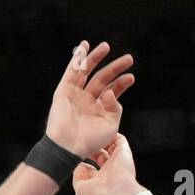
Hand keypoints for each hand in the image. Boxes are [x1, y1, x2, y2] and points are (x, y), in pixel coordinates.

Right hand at [45, 40, 134, 158]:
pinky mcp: (63, 92)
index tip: (131, 77)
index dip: (122, 83)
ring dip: (95, 58)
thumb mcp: (111, 126)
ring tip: (107, 47)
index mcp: (98, 109)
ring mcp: (74, 95)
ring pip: (86, 72)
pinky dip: (77, 59)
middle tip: (129, 59)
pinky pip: (71, 72)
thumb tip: (111, 91)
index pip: (112, 90)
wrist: (68, 147)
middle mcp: (86, 100)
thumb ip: (115, 107)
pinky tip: (84, 47)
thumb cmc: (89, 142)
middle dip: (115, 68)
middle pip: (102, 79)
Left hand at [72, 133, 144, 194]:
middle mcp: (108, 169)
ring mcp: (116, 160)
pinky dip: (110, 134)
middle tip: (80, 142)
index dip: (82, 161)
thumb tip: (80, 164)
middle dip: (90, 148)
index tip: (72, 154)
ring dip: (99, 140)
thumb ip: (77, 176)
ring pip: (108, 146)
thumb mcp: (80, 189)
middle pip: (99, 155)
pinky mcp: (123, 151)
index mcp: (99, 179)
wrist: (116, 193)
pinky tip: (99, 132)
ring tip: (89, 134)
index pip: (90, 168)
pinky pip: (118, 139)